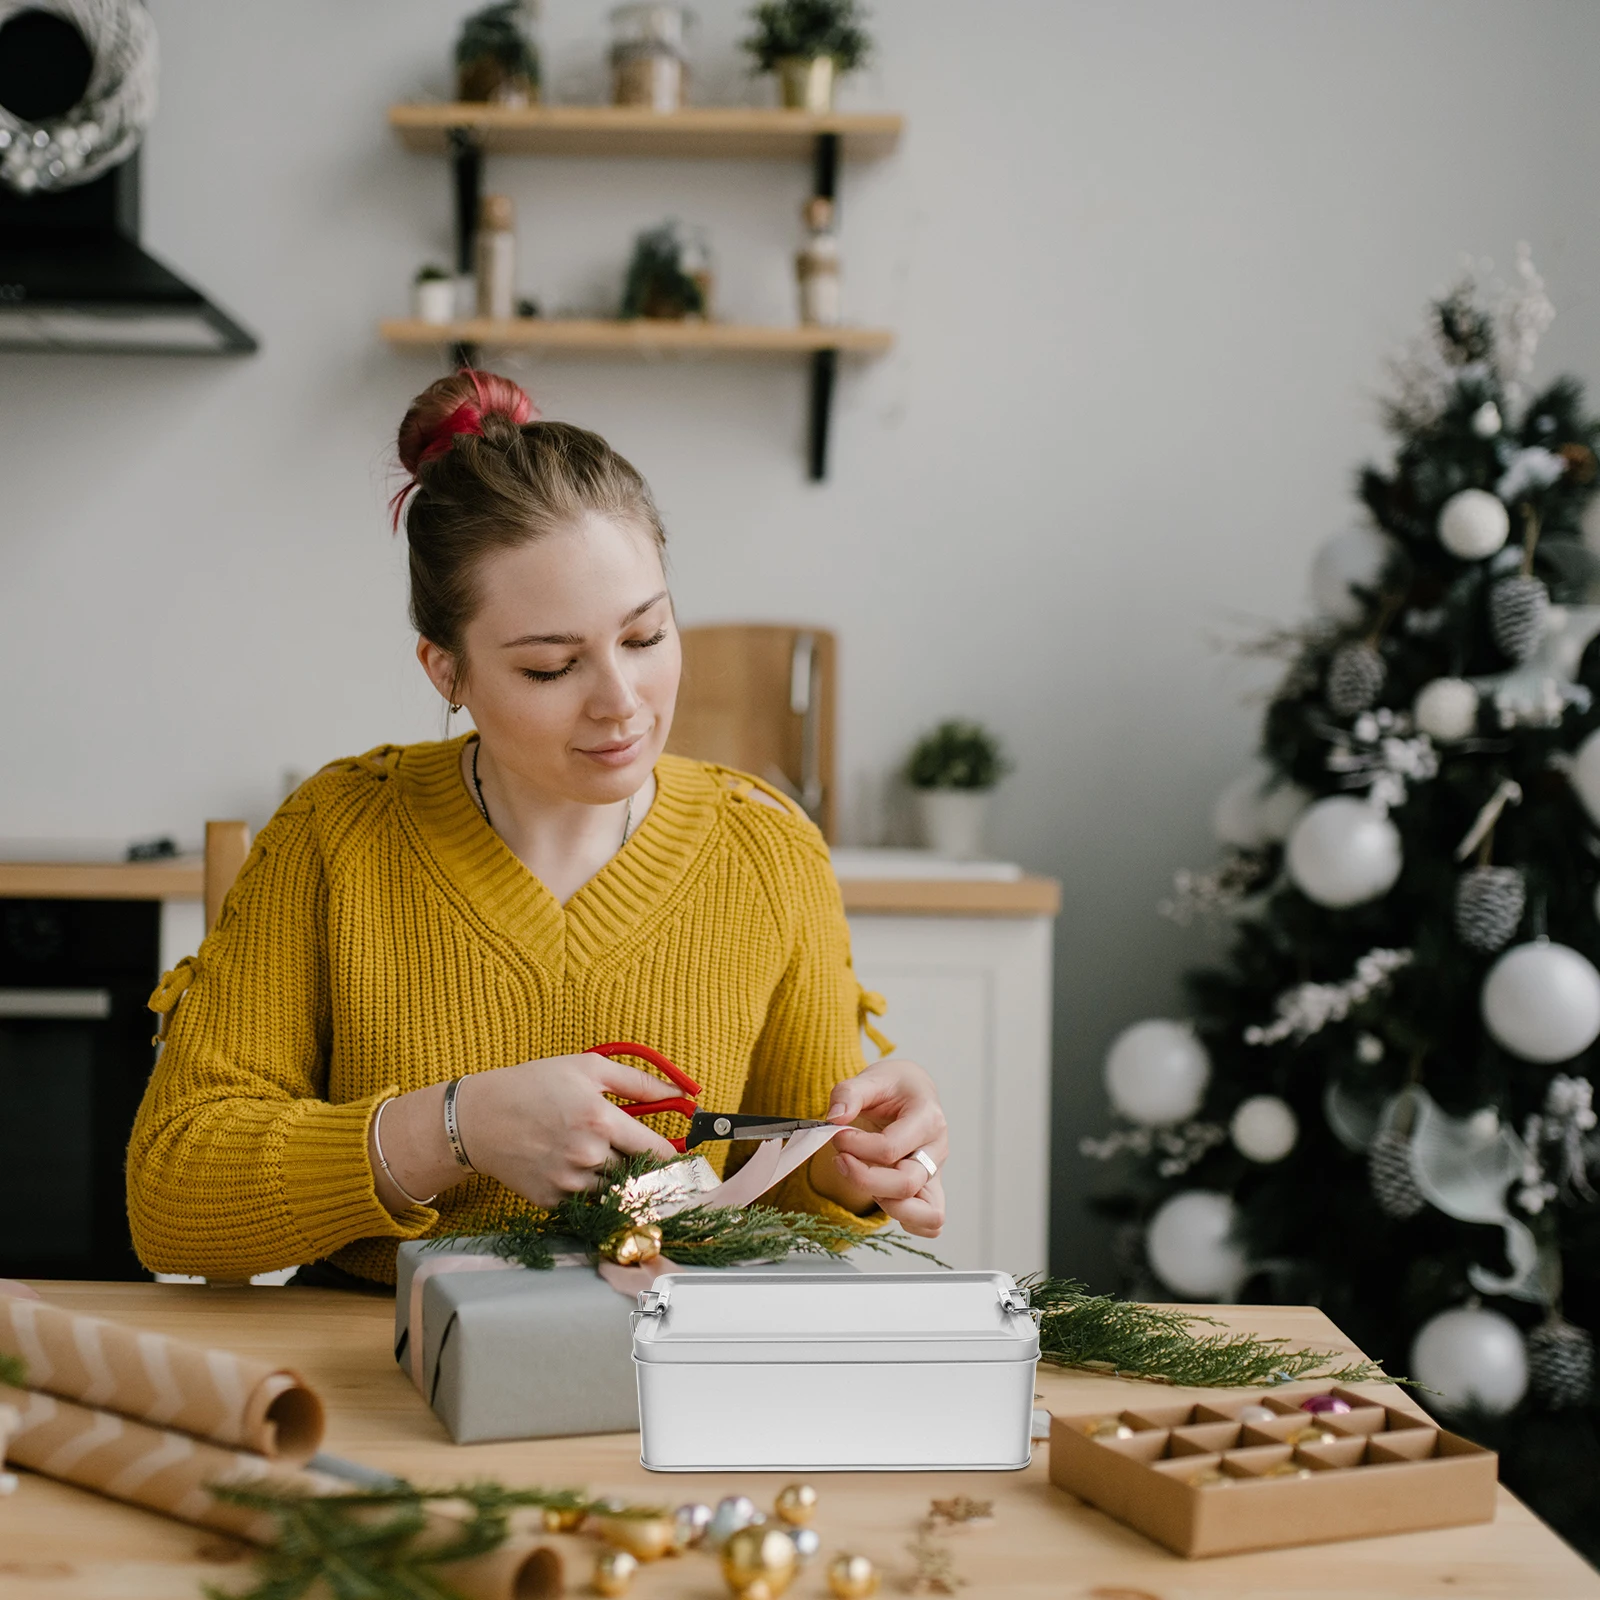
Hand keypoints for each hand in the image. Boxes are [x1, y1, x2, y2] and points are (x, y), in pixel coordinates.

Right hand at [463, 1054, 679, 1206]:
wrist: (478, 1118)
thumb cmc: (534, 1085)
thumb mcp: (588, 1068)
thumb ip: (639, 1083)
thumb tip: (681, 1094)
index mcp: (601, 1120)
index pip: (658, 1151)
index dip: (673, 1155)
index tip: (679, 1156)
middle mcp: (588, 1156)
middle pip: (638, 1172)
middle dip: (637, 1161)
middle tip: (622, 1146)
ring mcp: (569, 1183)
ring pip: (615, 1190)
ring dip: (613, 1176)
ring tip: (590, 1152)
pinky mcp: (552, 1202)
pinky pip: (587, 1202)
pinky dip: (586, 1188)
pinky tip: (568, 1165)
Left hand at [810, 1059, 946, 1237]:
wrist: (911, 1092)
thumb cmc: (894, 1086)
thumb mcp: (871, 1078)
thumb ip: (849, 1093)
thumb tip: (835, 1117)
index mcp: (928, 1118)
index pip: (890, 1148)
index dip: (856, 1147)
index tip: (838, 1135)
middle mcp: (937, 1149)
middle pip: (906, 1184)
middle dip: (864, 1178)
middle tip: (840, 1159)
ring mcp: (935, 1173)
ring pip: (927, 1213)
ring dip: (887, 1205)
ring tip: (864, 1180)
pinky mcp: (930, 1189)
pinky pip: (931, 1223)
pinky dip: (907, 1220)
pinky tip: (882, 1197)